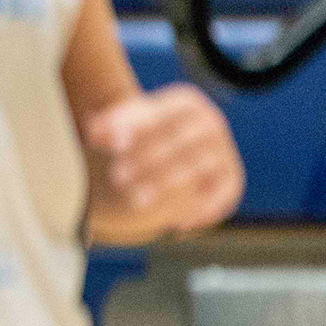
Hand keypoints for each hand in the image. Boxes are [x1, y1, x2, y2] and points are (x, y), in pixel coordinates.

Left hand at [85, 85, 243, 239]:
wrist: (175, 154)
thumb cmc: (142, 136)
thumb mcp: (125, 126)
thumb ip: (108, 126)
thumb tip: (94, 130)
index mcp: (185, 103)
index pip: (163, 112)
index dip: (138, 127)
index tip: (113, 145)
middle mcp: (210, 123)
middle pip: (180, 139)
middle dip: (148, 158)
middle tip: (116, 177)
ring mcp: (223, 150)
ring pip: (197, 166)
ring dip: (166, 182)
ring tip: (134, 200)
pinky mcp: (231, 178)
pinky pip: (224, 192)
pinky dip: (204, 207)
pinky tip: (176, 223)